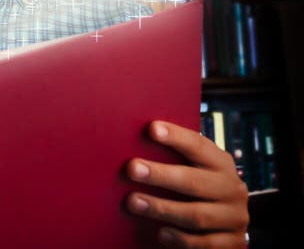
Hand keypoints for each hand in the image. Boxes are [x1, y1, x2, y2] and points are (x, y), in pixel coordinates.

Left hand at [125, 120, 249, 247]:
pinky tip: (161, 233)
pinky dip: (181, 239)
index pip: (199, 146)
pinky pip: (204, 243)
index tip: (152, 129)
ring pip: (196, 214)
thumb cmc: (200, 189)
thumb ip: (173, 159)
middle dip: (160, 174)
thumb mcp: (195, 170)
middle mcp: (231, 189)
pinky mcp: (232, 243)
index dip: (176, 137)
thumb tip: (132, 142)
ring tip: (133, 202)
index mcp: (221, 164)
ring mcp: (233, 217)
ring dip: (162, 208)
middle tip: (132, 169)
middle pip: (194, 181)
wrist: (228, 224)